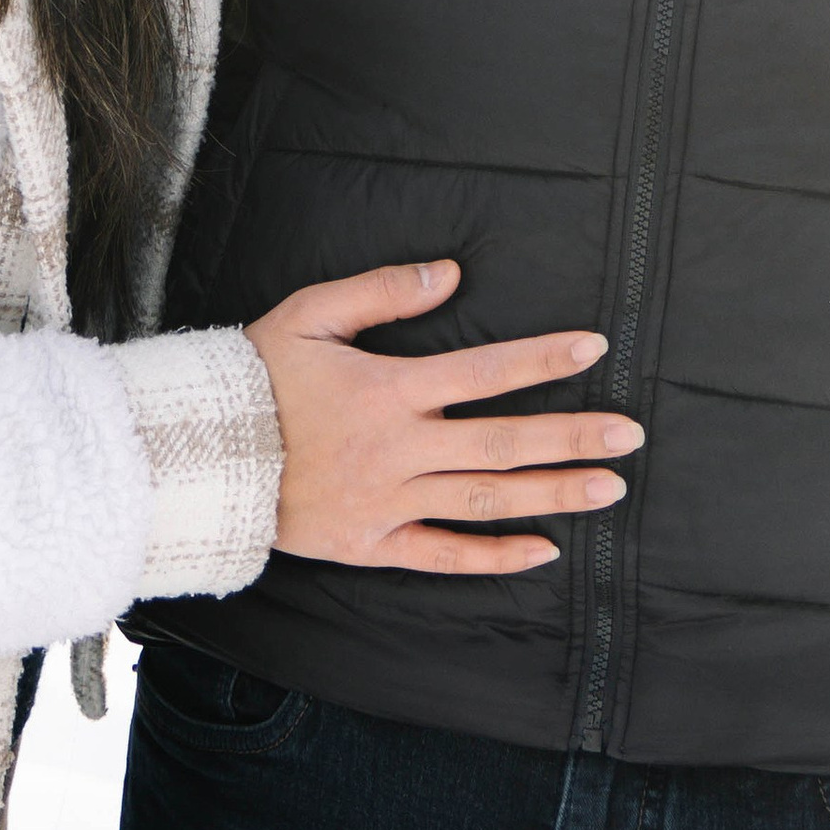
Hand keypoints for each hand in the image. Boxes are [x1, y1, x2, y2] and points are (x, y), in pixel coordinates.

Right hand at [246, 258, 638, 575]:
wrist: (199, 458)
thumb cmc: (255, 377)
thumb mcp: (310, 314)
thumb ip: (382, 293)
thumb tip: (450, 273)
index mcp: (388, 389)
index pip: (483, 371)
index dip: (541, 358)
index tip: (593, 349)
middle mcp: (398, 449)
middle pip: (502, 442)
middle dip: (572, 436)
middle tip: (631, 434)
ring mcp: (388, 502)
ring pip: (485, 499)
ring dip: (552, 494)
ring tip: (609, 489)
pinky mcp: (372, 543)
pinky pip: (443, 554)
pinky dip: (494, 556)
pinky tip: (542, 551)